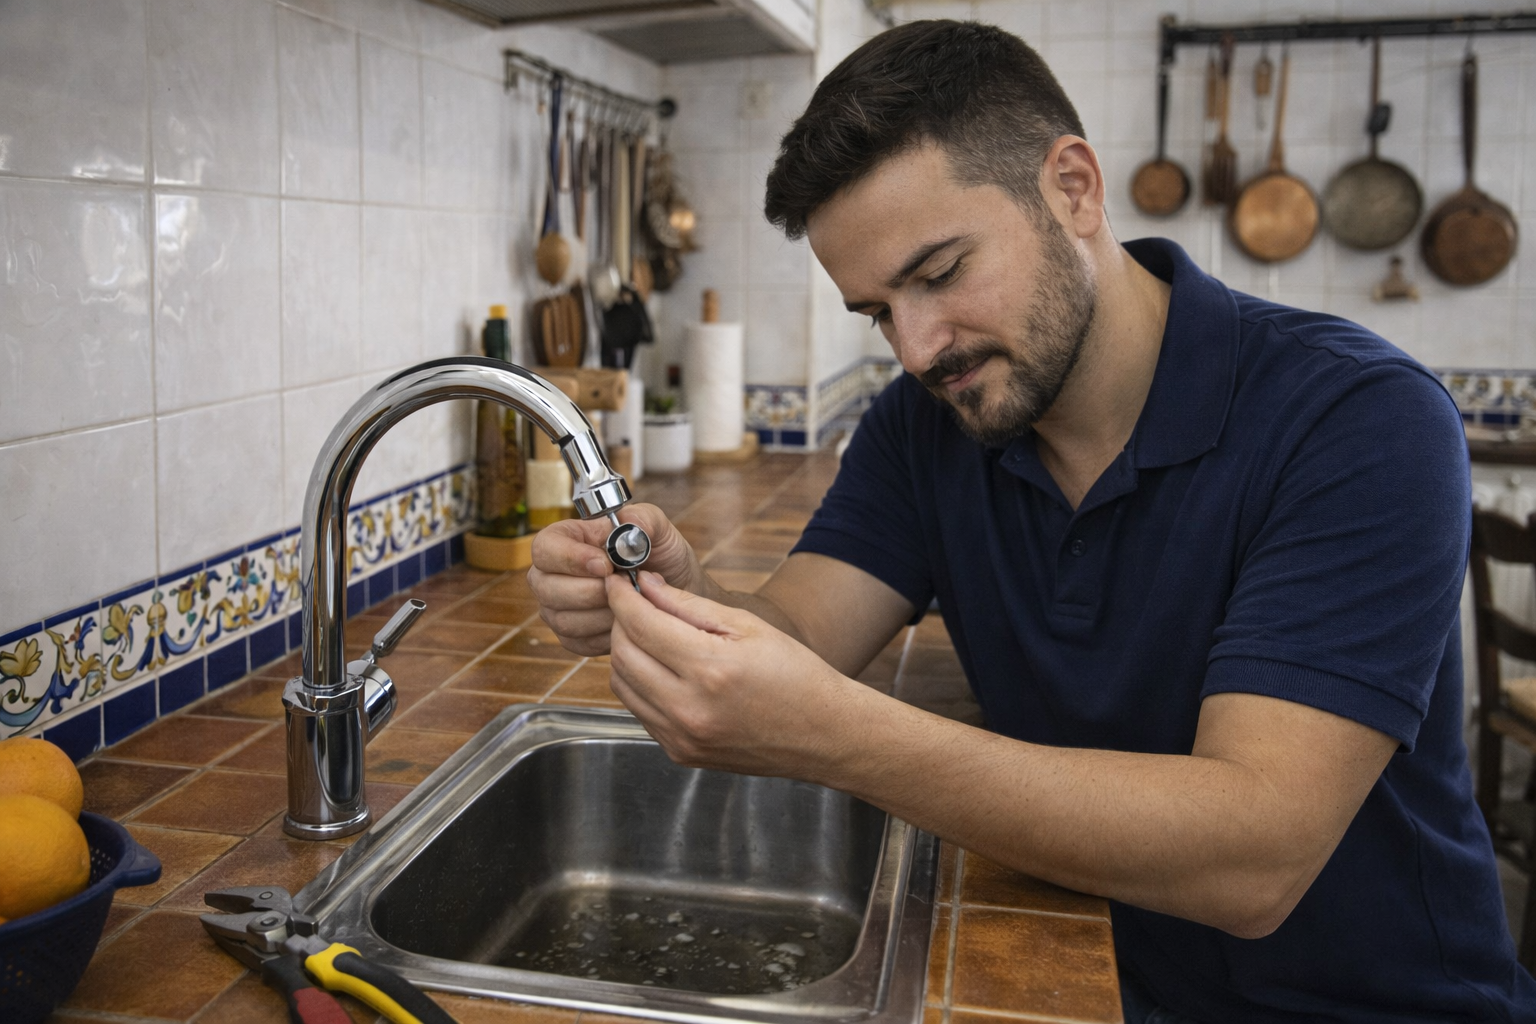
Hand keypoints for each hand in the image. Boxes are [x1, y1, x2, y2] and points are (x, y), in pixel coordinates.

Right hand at [527, 504, 704, 655]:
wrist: (674, 596)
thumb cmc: (662, 558)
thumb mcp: (659, 530)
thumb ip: (645, 519)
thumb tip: (628, 523)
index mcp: (565, 539)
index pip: (545, 548)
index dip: (571, 558)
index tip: (606, 565)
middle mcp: (551, 574)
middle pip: (547, 588)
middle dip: (593, 590)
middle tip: (626, 585)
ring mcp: (557, 607)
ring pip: (563, 619)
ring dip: (604, 613)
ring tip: (631, 601)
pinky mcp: (571, 637)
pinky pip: (579, 642)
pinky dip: (607, 634)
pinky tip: (626, 620)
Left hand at [604, 571, 868, 778]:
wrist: (823, 734)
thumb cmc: (795, 676)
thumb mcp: (748, 626)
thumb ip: (688, 604)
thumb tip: (644, 586)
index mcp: (710, 669)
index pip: (640, 624)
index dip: (621, 598)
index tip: (617, 582)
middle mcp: (689, 708)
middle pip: (622, 654)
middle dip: (620, 623)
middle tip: (634, 605)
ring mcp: (681, 737)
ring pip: (622, 685)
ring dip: (626, 654)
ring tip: (649, 635)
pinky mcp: (679, 753)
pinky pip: (640, 710)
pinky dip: (640, 684)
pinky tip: (662, 669)